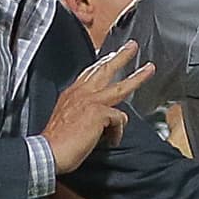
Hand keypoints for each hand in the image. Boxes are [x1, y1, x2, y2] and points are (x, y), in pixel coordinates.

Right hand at [42, 41, 154, 173]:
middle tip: (132, 47)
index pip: (89, 73)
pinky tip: (110, 140)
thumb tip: (100, 116)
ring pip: (121, 86)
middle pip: (105, 69)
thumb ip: (82, 110)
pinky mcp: (99, 112)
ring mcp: (92, 101)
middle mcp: (82, 93)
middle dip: (121, 56)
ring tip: (149, 70)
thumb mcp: (66, 117)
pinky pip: (119, 120)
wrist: (49, 151)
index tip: (109, 57)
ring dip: (138, 78)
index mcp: (72, 94)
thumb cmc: (57, 140)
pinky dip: (116, 133)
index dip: (101, 63)